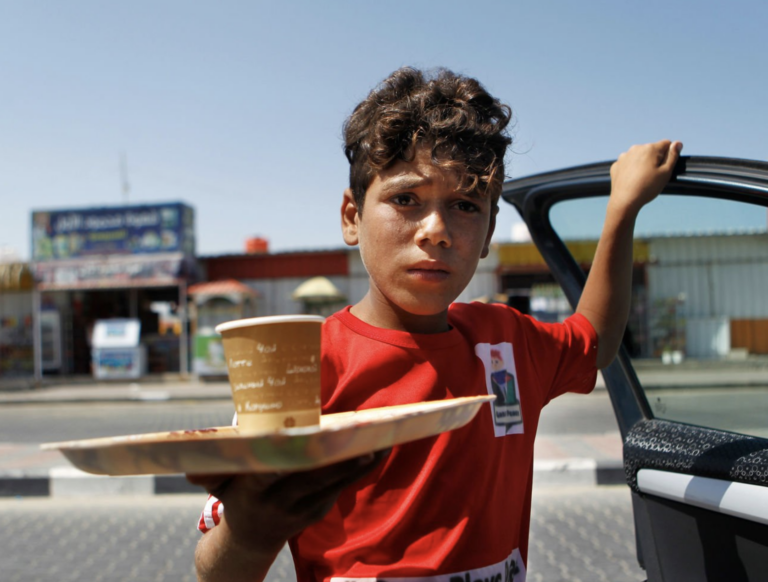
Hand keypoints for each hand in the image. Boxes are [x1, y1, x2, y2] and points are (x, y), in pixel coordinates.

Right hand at [187, 449, 389, 552]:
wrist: (246, 542)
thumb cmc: (235, 495)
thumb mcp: (224, 480)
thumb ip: (225, 462)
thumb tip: (214, 441)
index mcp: (252, 490)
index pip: (272, 472)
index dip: (291, 458)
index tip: (309, 438)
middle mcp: (277, 503)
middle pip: (311, 479)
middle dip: (338, 459)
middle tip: (361, 439)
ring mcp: (300, 511)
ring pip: (332, 484)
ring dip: (357, 463)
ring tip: (380, 440)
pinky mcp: (316, 513)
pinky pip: (340, 488)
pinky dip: (358, 469)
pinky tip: (377, 451)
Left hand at [609, 140, 682, 214]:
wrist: (625, 201)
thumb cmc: (647, 188)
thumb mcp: (666, 172)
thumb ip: (673, 156)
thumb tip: (678, 143)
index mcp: (650, 148)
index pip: (666, 144)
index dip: (669, 155)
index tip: (664, 168)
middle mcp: (636, 148)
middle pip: (652, 150)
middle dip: (655, 159)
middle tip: (653, 175)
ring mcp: (624, 156)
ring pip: (639, 156)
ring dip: (642, 163)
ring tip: (642, 179)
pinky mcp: (616, 165)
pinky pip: (627, 163)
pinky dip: (631, 169)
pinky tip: (632, 180)